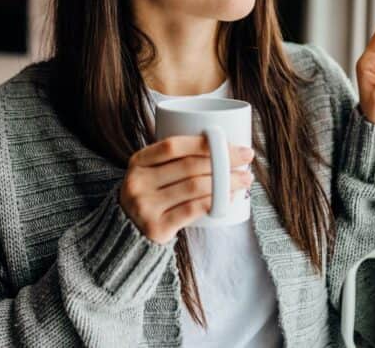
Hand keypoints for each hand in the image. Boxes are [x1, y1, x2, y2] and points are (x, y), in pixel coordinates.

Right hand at [119, 137, 254, 243]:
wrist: (127, 232)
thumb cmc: (151, 195)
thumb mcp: (150, 172)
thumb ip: (173, 158)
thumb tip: (222, 143)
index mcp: (138, 162)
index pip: (173, 146)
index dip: (204, 142)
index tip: (231, 142)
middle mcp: (138, 182)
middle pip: (188, 166)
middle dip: (223, 161)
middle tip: (246, 159)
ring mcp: (145, 206)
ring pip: (194, 187)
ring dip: (226, 182)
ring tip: (244, 179)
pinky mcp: (156, 227)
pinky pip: (193, 210)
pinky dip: (216, 202)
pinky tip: (230, 198)